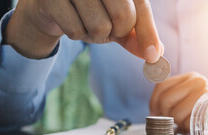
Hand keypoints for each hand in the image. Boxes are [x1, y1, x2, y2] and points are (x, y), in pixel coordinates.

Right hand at [5, 0, 162, 60]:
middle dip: (117, 31)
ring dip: (94, 34)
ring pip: (99, 26)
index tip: (152, 57)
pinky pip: (75, 31)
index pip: (140, 6)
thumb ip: (136, 36)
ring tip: (85, 21)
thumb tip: (156, 55)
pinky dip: (76, 34)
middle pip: (123, 15)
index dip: (148, 33)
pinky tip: (70, 20)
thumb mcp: (117, 22)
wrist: (52, 5)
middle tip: (107, 27)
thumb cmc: (90, 11)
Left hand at [150, 72, 207, 132]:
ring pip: (176, 113)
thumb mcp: (186, 100)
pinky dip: (186, 127)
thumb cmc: (203, 112)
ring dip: (177, 123)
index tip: (155, 113)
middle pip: (166, 99)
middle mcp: (198, 81)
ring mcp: (205, 93)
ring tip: (185, 123)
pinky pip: (187, 121)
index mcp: (190, 77)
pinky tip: (192, 125)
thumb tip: (153, 113)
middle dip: (165, 115)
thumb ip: (170, 100)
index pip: (162, 86)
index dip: (154, 102)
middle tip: (172, 121)